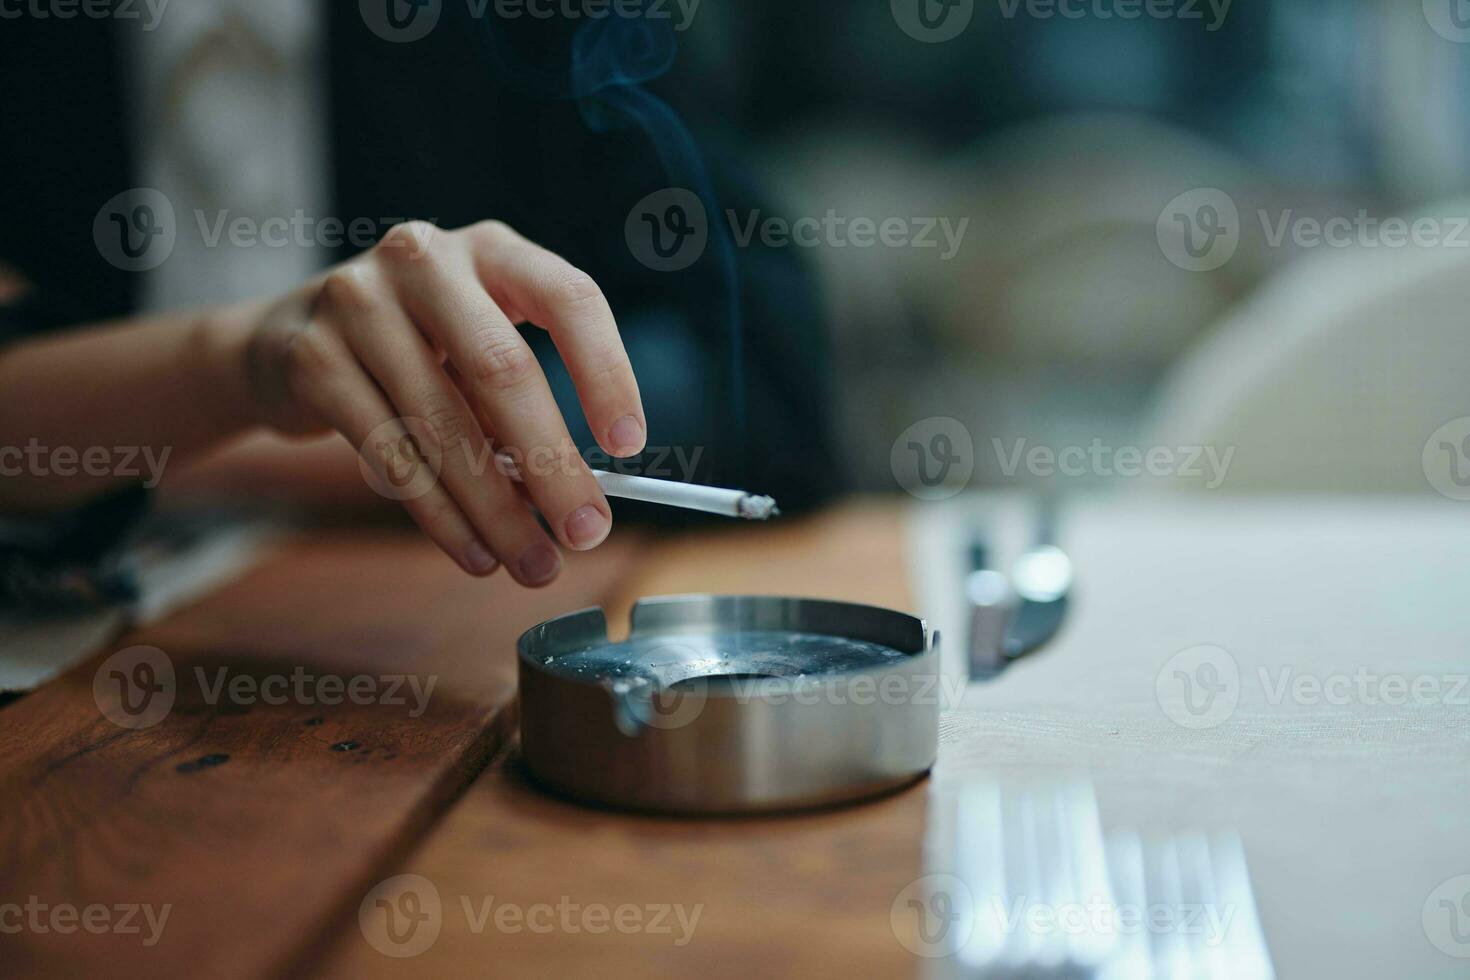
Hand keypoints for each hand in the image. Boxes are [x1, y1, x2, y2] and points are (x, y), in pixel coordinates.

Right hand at [242, 220, 645, 585]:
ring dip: (497, 510)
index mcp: (491, 248)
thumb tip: (577, 496)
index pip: (569, 297)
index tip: (629, 446)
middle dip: (553, 463)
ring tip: (533, 563)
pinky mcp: (313, 358)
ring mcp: (359, 301)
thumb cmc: (415, 350)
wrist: (285, 341)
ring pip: (443, 424)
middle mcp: (424, 259)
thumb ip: (521, 407)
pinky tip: (475, 552)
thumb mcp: (475, 350)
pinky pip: (389, 454)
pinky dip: (440, 515)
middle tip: (587, 532)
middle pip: (504, 368)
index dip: (606, 371)